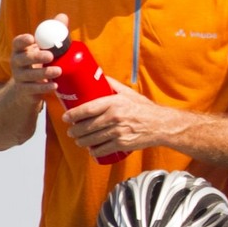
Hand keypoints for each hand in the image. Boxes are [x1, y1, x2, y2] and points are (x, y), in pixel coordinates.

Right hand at [6, 34, 57, 103]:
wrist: (25, 90)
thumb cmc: (37, 62)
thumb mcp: (42, 48)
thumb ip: (52, 32)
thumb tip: (63, 17)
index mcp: (20, 51)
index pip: (17, 43)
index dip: (22, 40)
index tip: (32, 38)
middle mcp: (17, 63)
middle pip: (23, 59)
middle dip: (36, 57)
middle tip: (50, 56)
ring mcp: (20, 78)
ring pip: (29, 75)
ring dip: (44, 73)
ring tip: (58, 71)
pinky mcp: (26, 91)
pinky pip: (34, 89)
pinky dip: (44, 87)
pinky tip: (55, 86)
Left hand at [62, 76, 183, 159]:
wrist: (161, 125)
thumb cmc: (144, 108)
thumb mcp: (128, 93)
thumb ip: (112, 85)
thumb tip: (97, 75)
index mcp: (114, 103)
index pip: (87, 109)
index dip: (73, 114)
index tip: (66, 117)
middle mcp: (114, 117)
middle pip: (86, 126)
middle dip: (74, 131)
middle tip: (71, 131)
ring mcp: (118, 132)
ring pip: (91, 139)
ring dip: (81, 141)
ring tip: (78, 140)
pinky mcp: (122, 144)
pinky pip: (102, 149)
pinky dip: (94, 151)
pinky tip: (91, 149)